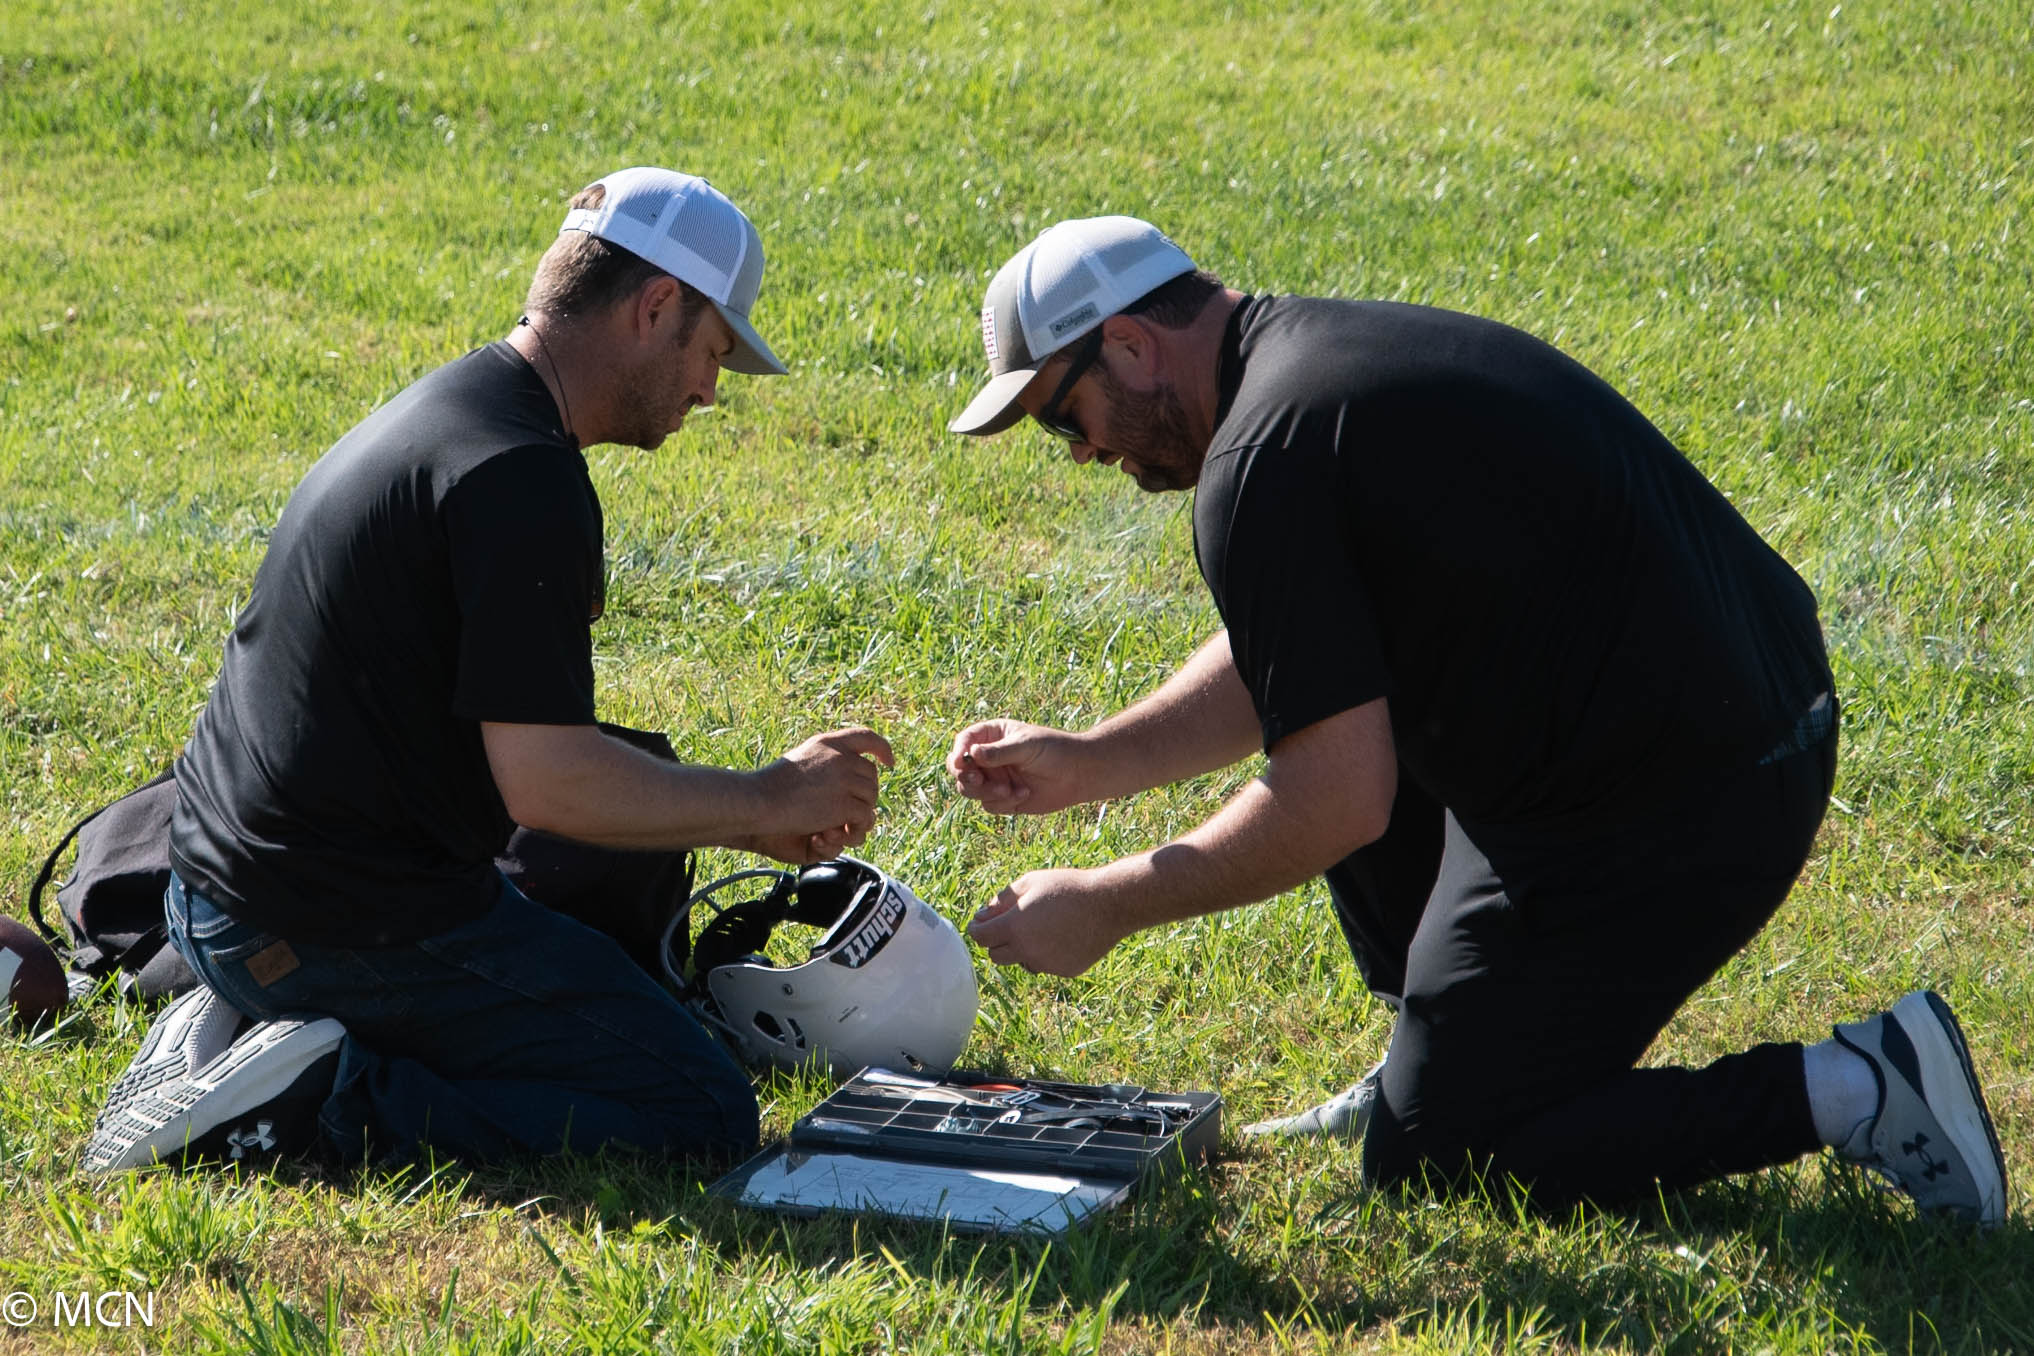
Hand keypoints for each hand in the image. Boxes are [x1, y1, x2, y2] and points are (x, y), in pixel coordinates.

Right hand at [747, 727, 893, 862]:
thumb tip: (848, 770)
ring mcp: (845, 779)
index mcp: (828, 743)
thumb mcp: (802, 760)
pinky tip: (838, 832)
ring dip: (859, 813)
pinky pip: (864, 816)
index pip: (866, 736)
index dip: (882, 748)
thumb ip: (826, 761)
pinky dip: (855, 827)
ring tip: (839, 824)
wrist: (759, 800)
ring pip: (870, 798)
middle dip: (864, 794)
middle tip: (848, 811)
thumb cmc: (770, 787)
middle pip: (871, 775)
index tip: (889, 761)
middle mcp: (841, 757)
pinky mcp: (844, 804)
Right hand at [946, 719, 1092, 815]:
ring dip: (986, 792)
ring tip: (1009, 790)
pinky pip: (988, 805)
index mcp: (991, 736)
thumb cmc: (1054, 750)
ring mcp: (993, 779)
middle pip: (959, 769)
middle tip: (979, 780)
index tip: (959, 762)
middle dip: (967, 777)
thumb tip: (971, 753)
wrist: (1078, 774)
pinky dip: (1003, 803)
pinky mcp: (1002, 798)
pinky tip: (1024, 794)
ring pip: (970, 790)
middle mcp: (987, 757)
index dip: (957, 752)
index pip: (963, 742)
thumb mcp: (1026, 745)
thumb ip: (999, 752)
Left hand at [966, 868, 1127, 975]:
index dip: (977, 929)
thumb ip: (1002, 900)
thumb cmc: (1067, 888)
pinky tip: (1062, 935)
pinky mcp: (1064, 971)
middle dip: (996, 942)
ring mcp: (1046, 964)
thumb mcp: (1030, 882)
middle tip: (1009, 925)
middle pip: (996, 956)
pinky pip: (1046, 964)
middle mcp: (1026, 951)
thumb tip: (983, 915)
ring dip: (1022, 949)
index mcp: (1014, 927)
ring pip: (1021, 962)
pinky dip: (1046, 953)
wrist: (1108, 905)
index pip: (980, 937)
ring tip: (1042, 927)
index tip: (981, 923)